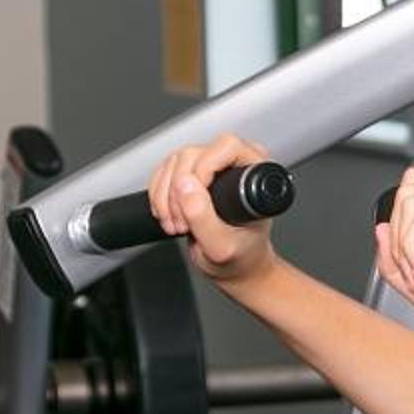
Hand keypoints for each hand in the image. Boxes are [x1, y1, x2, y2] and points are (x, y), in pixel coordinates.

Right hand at [146, 134, 281, 284]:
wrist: (235, 265)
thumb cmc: (241, 256)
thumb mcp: (221, 246)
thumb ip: (203, 217)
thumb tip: (185, 185)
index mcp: (255, 172)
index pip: (226, 147)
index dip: (204, 171)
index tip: (196, 203)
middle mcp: (234, 161)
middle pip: (191, 155)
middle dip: (178, 193)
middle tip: (184, 223)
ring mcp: (210, 163)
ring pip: (173, 163)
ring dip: (166, 198)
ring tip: (178, 225)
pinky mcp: (190, 171)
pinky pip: (163, 172)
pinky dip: (158, 197)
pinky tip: (170, 217)